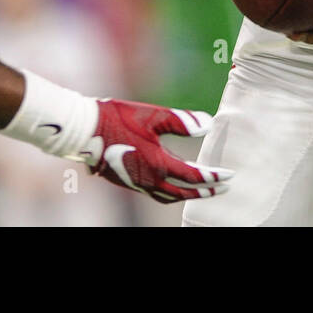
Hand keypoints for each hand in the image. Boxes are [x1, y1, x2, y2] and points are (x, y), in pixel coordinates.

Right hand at [77, 98, 232, 202]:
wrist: (83, 130)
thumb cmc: (118, 119)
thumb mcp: (153, 115)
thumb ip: (181, 121)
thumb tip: (208, 124)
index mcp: (157, 165)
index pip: (193, 176)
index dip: (213, 176)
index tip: (230, 176)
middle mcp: (148, 180)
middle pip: (182, 193)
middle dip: (204, 192)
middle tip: (222, 189)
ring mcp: (135, 183)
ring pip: (166, 197)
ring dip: (186, 196)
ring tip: (199, 191)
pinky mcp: (124, 181)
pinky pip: (152, 193)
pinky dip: (167, 192)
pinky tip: (168, 182)